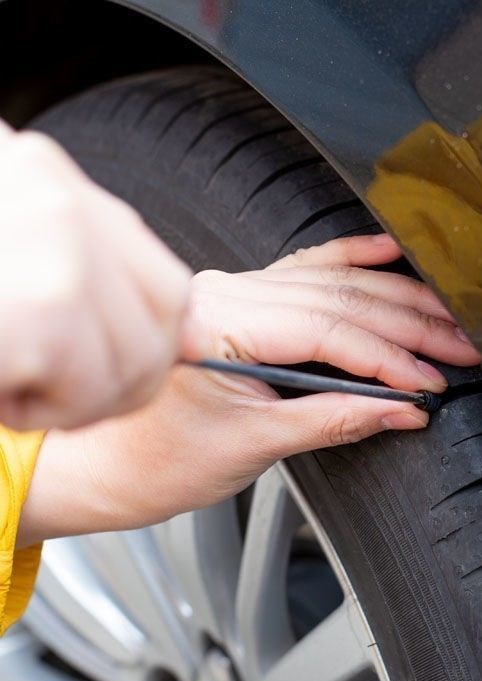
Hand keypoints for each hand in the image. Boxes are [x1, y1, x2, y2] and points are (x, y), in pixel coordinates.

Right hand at [0, 121, 190, 429]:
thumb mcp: (16, 259)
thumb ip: (88, 287)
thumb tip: (178, 343)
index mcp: (56, 187)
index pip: (169, 293)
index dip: (143, 352)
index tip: (91, 371)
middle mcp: (65, 202)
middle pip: (159, 337)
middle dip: (110, 388)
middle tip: (37, 388)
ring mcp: (57, 244)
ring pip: (127, 370)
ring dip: (66, 400)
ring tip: (2, 377)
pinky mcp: (41, 305)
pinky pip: (75, 389)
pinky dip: (28, 407)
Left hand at [19, 236, 481, 542]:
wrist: (111, 461)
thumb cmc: (159, 457)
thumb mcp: (253, 444)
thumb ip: (334, 420)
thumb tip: (399, 411)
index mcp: (220, 328)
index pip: (329, 331)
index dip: (388, 359)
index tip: (428, 383)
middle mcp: (228, 297)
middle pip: (340, 298)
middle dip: (409, 326)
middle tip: (460, 348)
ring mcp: (237, 292)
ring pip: (333, 281)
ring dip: (396, 299)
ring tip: (445, 315)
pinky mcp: (246, 300)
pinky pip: (307, 267)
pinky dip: (352, 260)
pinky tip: (386, 253)